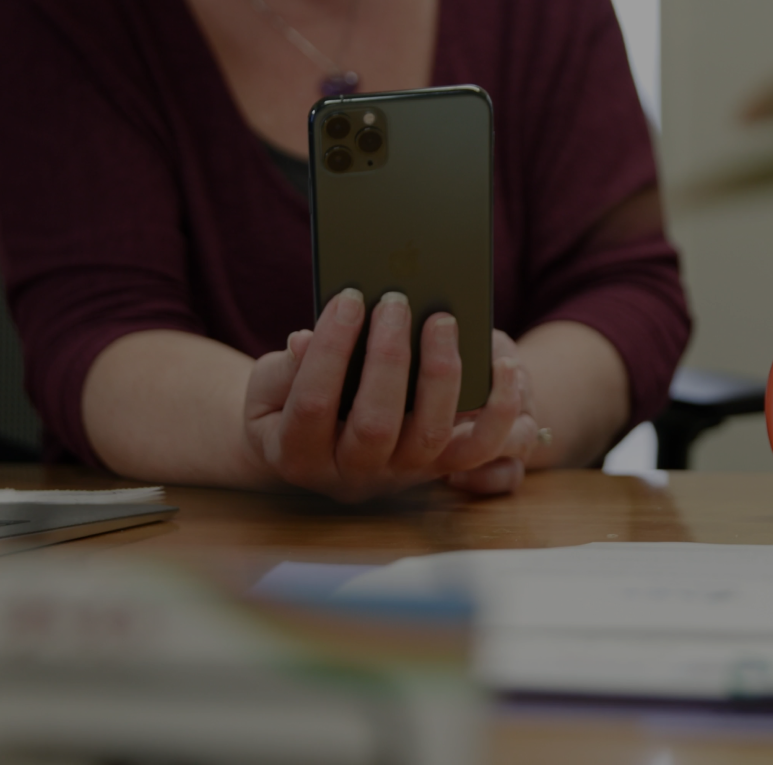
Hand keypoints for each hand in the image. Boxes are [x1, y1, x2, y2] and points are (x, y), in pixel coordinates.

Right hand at [243, 289, 535, 501]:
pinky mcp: (439, 467)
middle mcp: (351, 475)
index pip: (313, 405)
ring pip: (430, 436)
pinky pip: (478, 448)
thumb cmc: (287, 402)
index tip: (348, 298)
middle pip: (375, 424)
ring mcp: (400, 475)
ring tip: (442, 320)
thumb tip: (306, 339)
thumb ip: (286, 368)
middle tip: (395, 301)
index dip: (330, 350)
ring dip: (440, 375)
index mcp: (296, 455)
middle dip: (388, 358)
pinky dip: (498, 410)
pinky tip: (504, 365)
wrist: (315, 445)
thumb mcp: (268, 388)